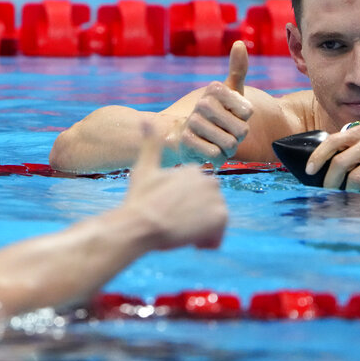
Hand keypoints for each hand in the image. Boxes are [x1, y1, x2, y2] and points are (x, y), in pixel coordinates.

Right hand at [126, 124, 226, 249]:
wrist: (141, 224)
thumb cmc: (139, 199)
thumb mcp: (144, 168)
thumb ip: (150, 144)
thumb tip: (146, 119)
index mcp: (194, 170)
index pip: (197, 194)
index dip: (184, 206)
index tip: (169, 212)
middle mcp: (209, 180)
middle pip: (207, 207)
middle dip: (195, 217)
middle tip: (174, 225)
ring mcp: (216, 198)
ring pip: (212, 221)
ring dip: (200, 230)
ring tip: (180, 233)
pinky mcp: (220, 217)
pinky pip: (218, 234)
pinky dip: (207, 241)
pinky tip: (190, 241)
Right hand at [169, 41, 251, 166]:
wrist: (186, 138)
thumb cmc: (217, 115)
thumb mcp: (231, 92)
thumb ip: (238, 69)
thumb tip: (240, 43)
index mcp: (215, 89)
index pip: (248, 112)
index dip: (244, 119)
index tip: (233, 116)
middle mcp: (202, 103)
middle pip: (241, 130)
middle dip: (238, 137)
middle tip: (226, 133)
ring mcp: (193, 122)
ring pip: (229, 143)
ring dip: (228, 149)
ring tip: (218, 143)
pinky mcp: (187, 141)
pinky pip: (216, 154)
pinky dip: (218, 158)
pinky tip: (209, 152)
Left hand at [305, 125, 359, 192]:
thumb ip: (344, 154)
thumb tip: (314, 170)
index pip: (333, 141)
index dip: (318, 157)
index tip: (309, 171)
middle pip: (340, 163)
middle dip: (330, 182)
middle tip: (328, 193)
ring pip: (354, 179)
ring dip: (350, 191)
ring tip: (354, 193)